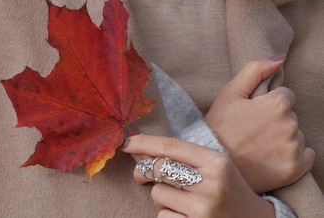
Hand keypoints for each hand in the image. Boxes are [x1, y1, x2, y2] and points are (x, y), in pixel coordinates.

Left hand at [123, 135, 275, 217]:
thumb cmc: (228, 190)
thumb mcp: (214, 166)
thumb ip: (182, 156)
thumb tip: (140, 150)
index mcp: (214, 161)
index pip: (170, 146)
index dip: (144, 143)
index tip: (126, 143)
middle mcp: (210, 184)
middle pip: (159, 168)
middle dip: (144, 171)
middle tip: (141, 175)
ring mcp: (204, 210)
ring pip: (158, 194)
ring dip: (161, 197)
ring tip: (180, 201)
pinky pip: (163, 216)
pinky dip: (168, 215)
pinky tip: (185, 216)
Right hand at [205, 57, 314, 192]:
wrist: (215, 160)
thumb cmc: (220, 124)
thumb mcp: (231, 92)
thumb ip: (256, 70)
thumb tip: (280, 57)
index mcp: (276, 105)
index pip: (286, 95)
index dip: (268, 102)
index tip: (253, 111)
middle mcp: (289, 126)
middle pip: (292, 115)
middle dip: (277, 118)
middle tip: (253, 127)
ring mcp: (293, 149)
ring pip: (297, 134)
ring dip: (283, 136)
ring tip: (260, 142)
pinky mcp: (295, 169)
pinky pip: (307, 155)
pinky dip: (294, 154)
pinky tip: (273, 154)